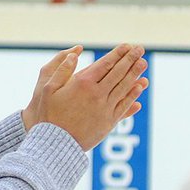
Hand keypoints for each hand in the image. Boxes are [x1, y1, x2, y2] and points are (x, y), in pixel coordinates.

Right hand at [29, 44, 147, 150]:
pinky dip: (133, 95)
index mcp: (82, 83)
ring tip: (143, 63)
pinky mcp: (108, 122)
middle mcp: (97, 94)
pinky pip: (124, 105)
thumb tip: (75, 53)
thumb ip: (62, 69)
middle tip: (140, 49)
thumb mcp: (47, 88)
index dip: (118, 53)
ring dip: (135, 74)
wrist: (54, 144)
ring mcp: (105, 108)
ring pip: (124, 87)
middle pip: (118, 73)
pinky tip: (139, 87)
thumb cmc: (48, 115)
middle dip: (131, 59)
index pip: (105, 63)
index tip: (127, 45)